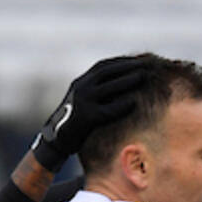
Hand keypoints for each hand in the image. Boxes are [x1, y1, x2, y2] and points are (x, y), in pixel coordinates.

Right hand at [32, 56, 148, 171]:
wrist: (56, 142)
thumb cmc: (75, 123)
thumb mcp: (83, 101)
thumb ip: (97, 91)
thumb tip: (123, 84)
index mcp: (80, 82)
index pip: (103, 66)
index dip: (122, 61)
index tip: (138, 59)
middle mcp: (80, 88)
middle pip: (107, 71)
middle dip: (127, 66)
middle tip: (146, 63)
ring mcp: (83, 102)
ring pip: (108, 86)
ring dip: (127, 80)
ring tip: (144, 76)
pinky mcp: (87, 118)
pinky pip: (108, 110)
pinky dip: (122, 105)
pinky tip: (135, 101)